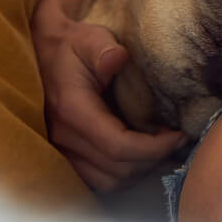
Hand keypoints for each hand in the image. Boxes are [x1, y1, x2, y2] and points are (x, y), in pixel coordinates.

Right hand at [32, 9, 185, 191]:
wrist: (42, 54)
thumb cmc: (73, 46)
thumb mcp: (89, 38)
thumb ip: (103, 49)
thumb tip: (117, 58)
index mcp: (73, 109)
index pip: (118, 146)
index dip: (154, 148)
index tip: (179, 135)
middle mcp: (64, 138)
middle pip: (118, 170)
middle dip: (153, 159)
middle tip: (177, 140)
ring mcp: (61, 152)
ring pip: (108, 182)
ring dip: (139, 170)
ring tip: (160, 149)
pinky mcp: (65, 158)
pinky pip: (97, 182)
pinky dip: (123, 175)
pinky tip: (140, 155)